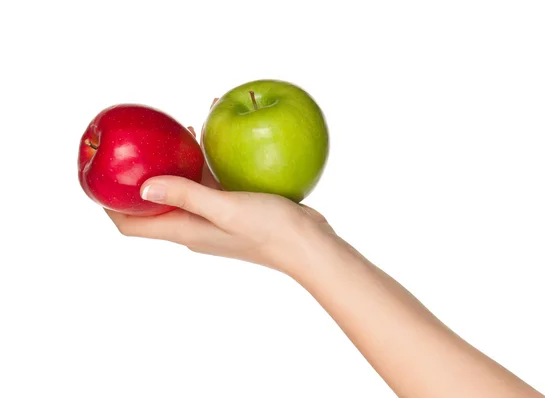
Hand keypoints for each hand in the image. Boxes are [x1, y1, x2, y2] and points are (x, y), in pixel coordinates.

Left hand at [105, 120, 333, 271]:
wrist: (307, 244)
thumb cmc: (269, 230)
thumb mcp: (225, 208)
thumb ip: (186, 194)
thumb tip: (141, 184)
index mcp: (184, 230)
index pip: (131, 225)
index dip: (109, 205)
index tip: (100, 177)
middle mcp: (193, 226)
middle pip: (151, 204)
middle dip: (138, 176)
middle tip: (134, 145)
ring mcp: (212, 217)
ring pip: (181, 188)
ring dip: (173, 163)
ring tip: (173, 130)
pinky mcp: (231, 207)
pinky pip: (207, 182)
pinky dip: (202, 161)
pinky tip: (207, 136)